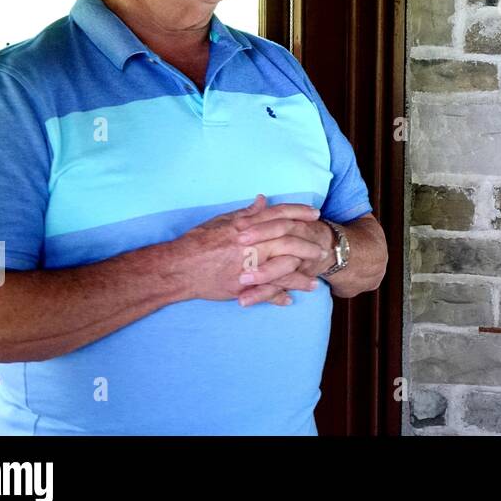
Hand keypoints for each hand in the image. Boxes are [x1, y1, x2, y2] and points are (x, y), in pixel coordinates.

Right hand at [162, 195, 324, 306]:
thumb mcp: (222, 221)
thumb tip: (263, 200)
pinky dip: (278, 297)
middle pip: (287, 242)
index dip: (299, 212)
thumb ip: (246, 213)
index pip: (279, 215)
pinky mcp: (242, 286)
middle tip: (322, 250)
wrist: (179, 266)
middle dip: (307, 245)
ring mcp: (248, 267)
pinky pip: (265, 292)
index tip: (314, 214)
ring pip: (282, 270)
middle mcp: (251, 245)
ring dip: (300, 277)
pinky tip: (289, 300)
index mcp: (247, 226)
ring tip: (314, 283)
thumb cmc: (198, 241)